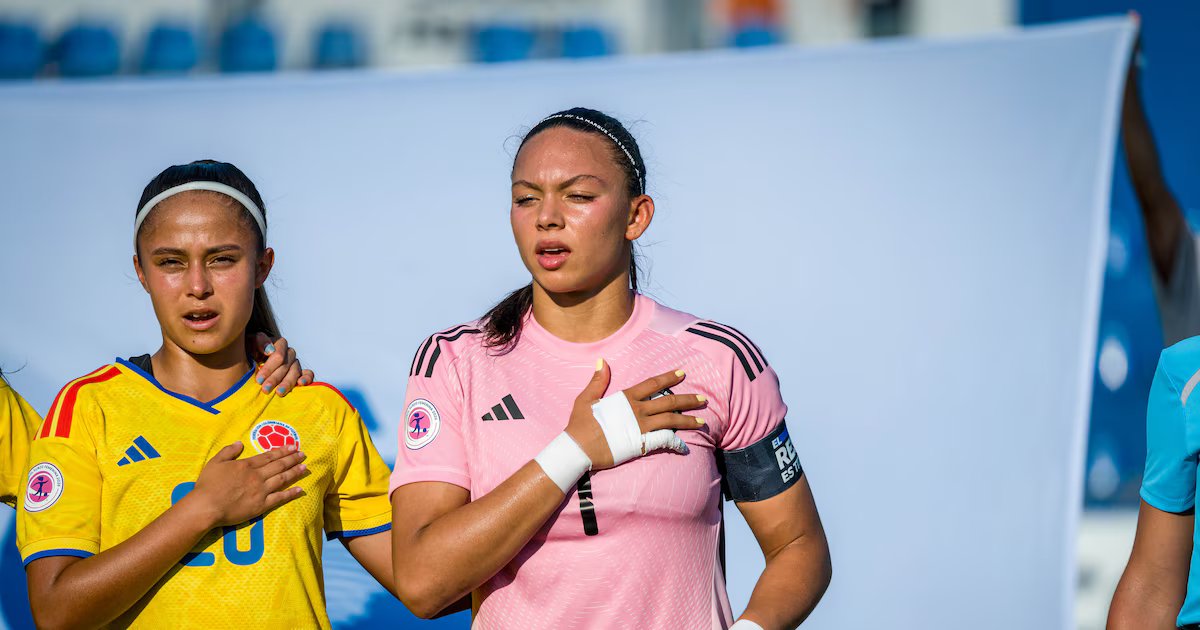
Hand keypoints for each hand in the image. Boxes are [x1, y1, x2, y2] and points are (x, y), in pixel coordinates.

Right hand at [186, 442, 306, 527]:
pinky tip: (300, 490)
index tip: (292, 447)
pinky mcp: (261, 505)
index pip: (268, 456)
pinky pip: (279, 498)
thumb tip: (239, 443)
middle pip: (279, 466)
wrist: (206, 506)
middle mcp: (257, 476)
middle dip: (292, 459)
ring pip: (282, 479)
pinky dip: (291, 494)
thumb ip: (228, 451)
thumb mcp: (215, 463)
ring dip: (294, 472)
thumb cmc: (208, 485)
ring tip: (304, 467)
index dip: (282, 451)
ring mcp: (261, 491)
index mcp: (247, 466)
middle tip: (303, 454)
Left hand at [250, 334, 313, 396]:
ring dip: (287, 383)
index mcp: (279, 345)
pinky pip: (308, 374)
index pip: (279, 355)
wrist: (253, 360)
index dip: (269, 368)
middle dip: (275, 378)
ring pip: (295, 371)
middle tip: (265, 389)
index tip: (259, 380)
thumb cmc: (250, 351)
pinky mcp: (300, 373)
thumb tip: (270, 350)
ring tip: (279, 392)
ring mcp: (295, 363)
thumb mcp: (250, 342)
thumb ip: (259, 341)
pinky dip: (307, 378)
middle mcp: (289, 354)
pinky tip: (301, 383)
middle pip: (286, 366)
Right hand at [564, 360, 706, 469]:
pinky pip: (664, 441)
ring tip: (701, 420)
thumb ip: (597, 381)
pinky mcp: (641, 444)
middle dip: (687, 399)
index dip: (668, 377)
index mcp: (625, 397)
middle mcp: (637, 410)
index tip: (682, 373)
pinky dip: (676, 443)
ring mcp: (640, 427)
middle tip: (703, 399)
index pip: (652, 384)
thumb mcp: (586, 398)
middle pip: (668, 401)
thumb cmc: (579, 424)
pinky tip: (685, 445)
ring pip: (671, 420)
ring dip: (688, 420)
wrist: (576, 448)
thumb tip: (602, 361)